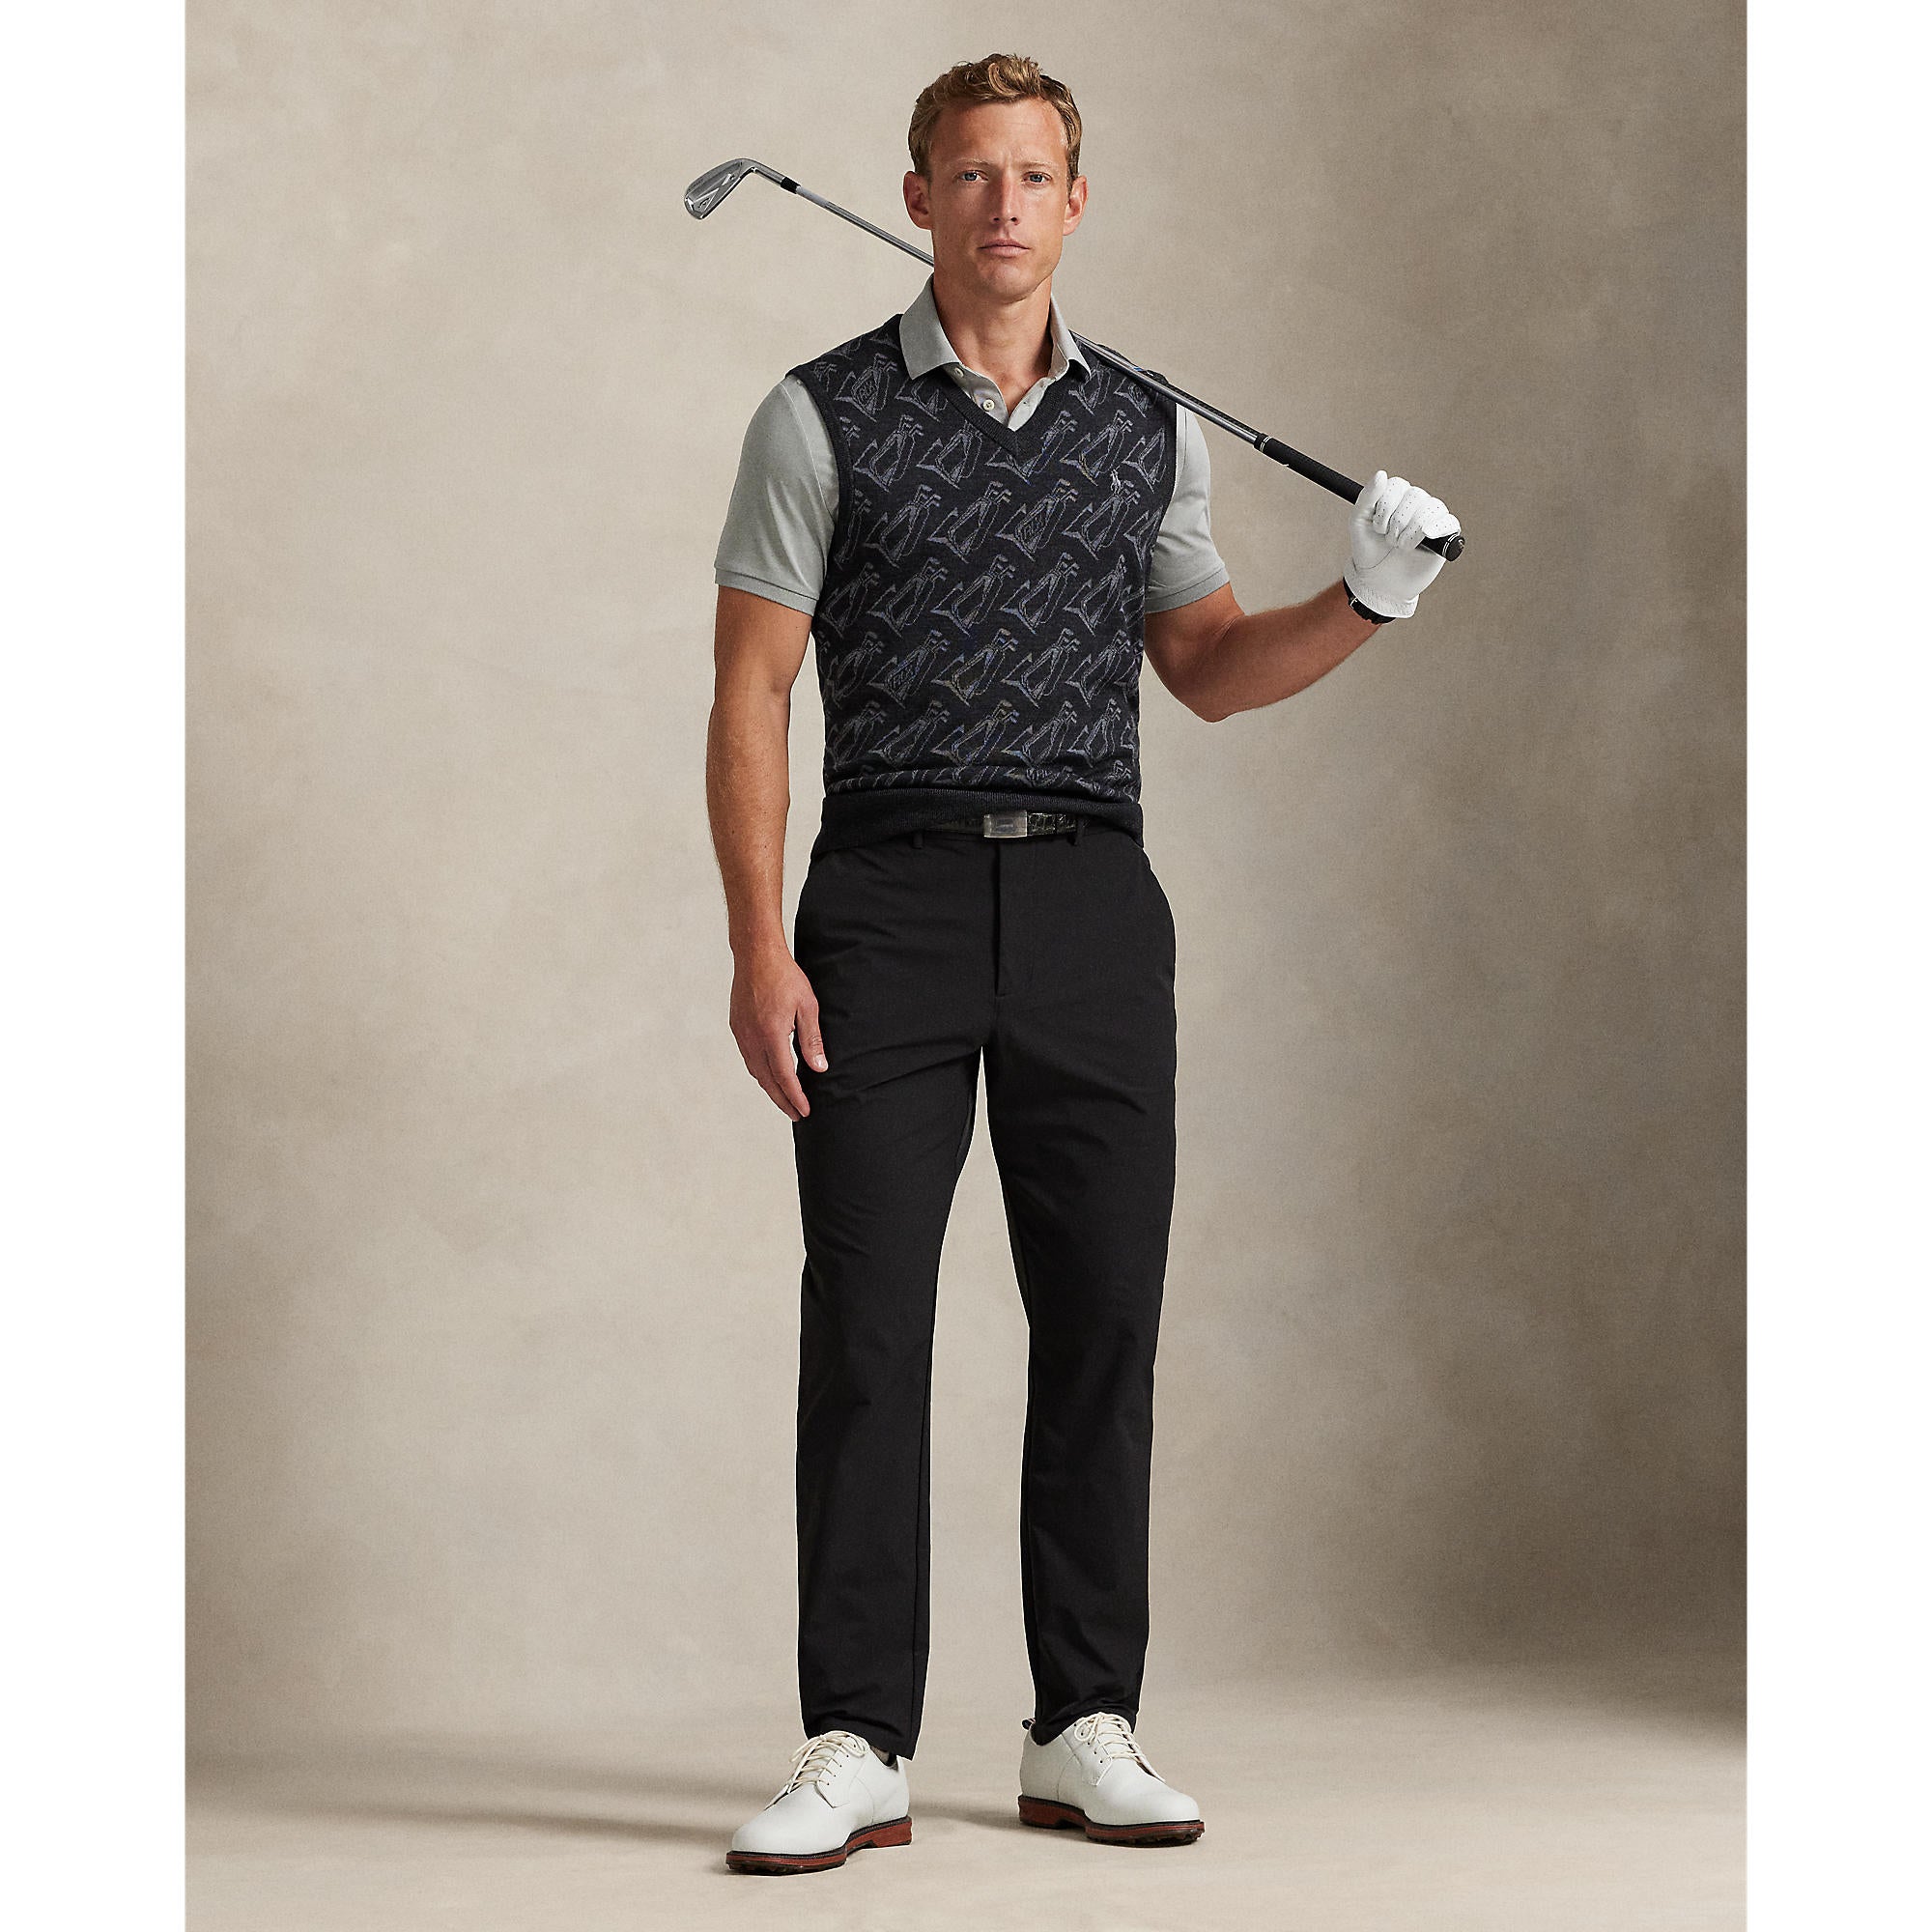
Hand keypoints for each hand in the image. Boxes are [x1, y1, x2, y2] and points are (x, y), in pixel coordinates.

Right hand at [729, 944, 827, 1120]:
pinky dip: (760, 1071)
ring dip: (770, 1087)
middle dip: (782, 1100)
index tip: (804, 1111)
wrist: (756, 955)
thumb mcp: (808, 1006)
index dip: (795, 1097)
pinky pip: (749, 1058)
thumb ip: (812, 1039)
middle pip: (767, 1080)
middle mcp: (752, 1038)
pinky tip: (770, 1073)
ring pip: (755, 1071)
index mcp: (771, 1035)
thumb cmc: (785, 976)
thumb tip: (818, 1068)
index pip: (784, 1077)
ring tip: (785, 1098)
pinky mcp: (737, 1027)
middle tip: (796, 1114)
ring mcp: (742, 1034)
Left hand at [1343, 469, 1460, 619]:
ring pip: (1430, 508)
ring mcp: (1432, 517)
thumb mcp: (1358, 523)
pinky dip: (1435, 530)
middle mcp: (1417, 503)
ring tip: (1401, 546)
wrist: (1379, 582)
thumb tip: (1381, 473)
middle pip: (1414, 495)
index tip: (1377, 526)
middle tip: (1389, 540)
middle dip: (1397, 522)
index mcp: (1397, 496)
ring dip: (1410, 532)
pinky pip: (1449, 522)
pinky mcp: (1445, 535)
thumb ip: (1367, 497)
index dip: (1386, 506)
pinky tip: (1423, 539)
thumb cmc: (1369, 551)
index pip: (1397, 485)